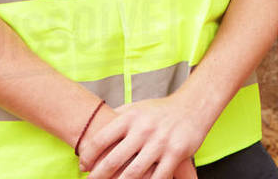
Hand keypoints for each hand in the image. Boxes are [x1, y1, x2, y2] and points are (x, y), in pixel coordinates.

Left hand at [79, 96, 206, 178]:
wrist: (193, 106)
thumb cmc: (161, 110)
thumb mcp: (137, 107)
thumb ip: (118, 117)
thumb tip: (95, 130)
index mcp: (130, 117)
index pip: (100, 139)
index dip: (88, 156)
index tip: (84, 166)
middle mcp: (144, 129)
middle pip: (113, 160)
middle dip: (98, 176)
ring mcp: (160, 142)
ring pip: (133, 173)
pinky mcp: (176, 153)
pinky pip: (157, 177)